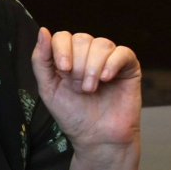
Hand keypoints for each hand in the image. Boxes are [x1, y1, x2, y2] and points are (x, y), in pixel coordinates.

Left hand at [30, 28, 142, 152]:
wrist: (97, 138)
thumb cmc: (72, 115)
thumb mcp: (48, 88)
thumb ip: (41, 60)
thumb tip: (43, 31)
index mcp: (68, 57)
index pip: (63, 36)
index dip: (62, 49)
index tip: (64, 70)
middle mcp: (89, 55)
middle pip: (82, 39)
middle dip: (78, 64)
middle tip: (79, 88)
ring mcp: (110, 60)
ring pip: (101, 44)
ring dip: (92, 68)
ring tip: (90, 89)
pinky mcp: (129, 68)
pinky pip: (123, 53)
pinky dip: (112, 63)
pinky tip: (106, 79)